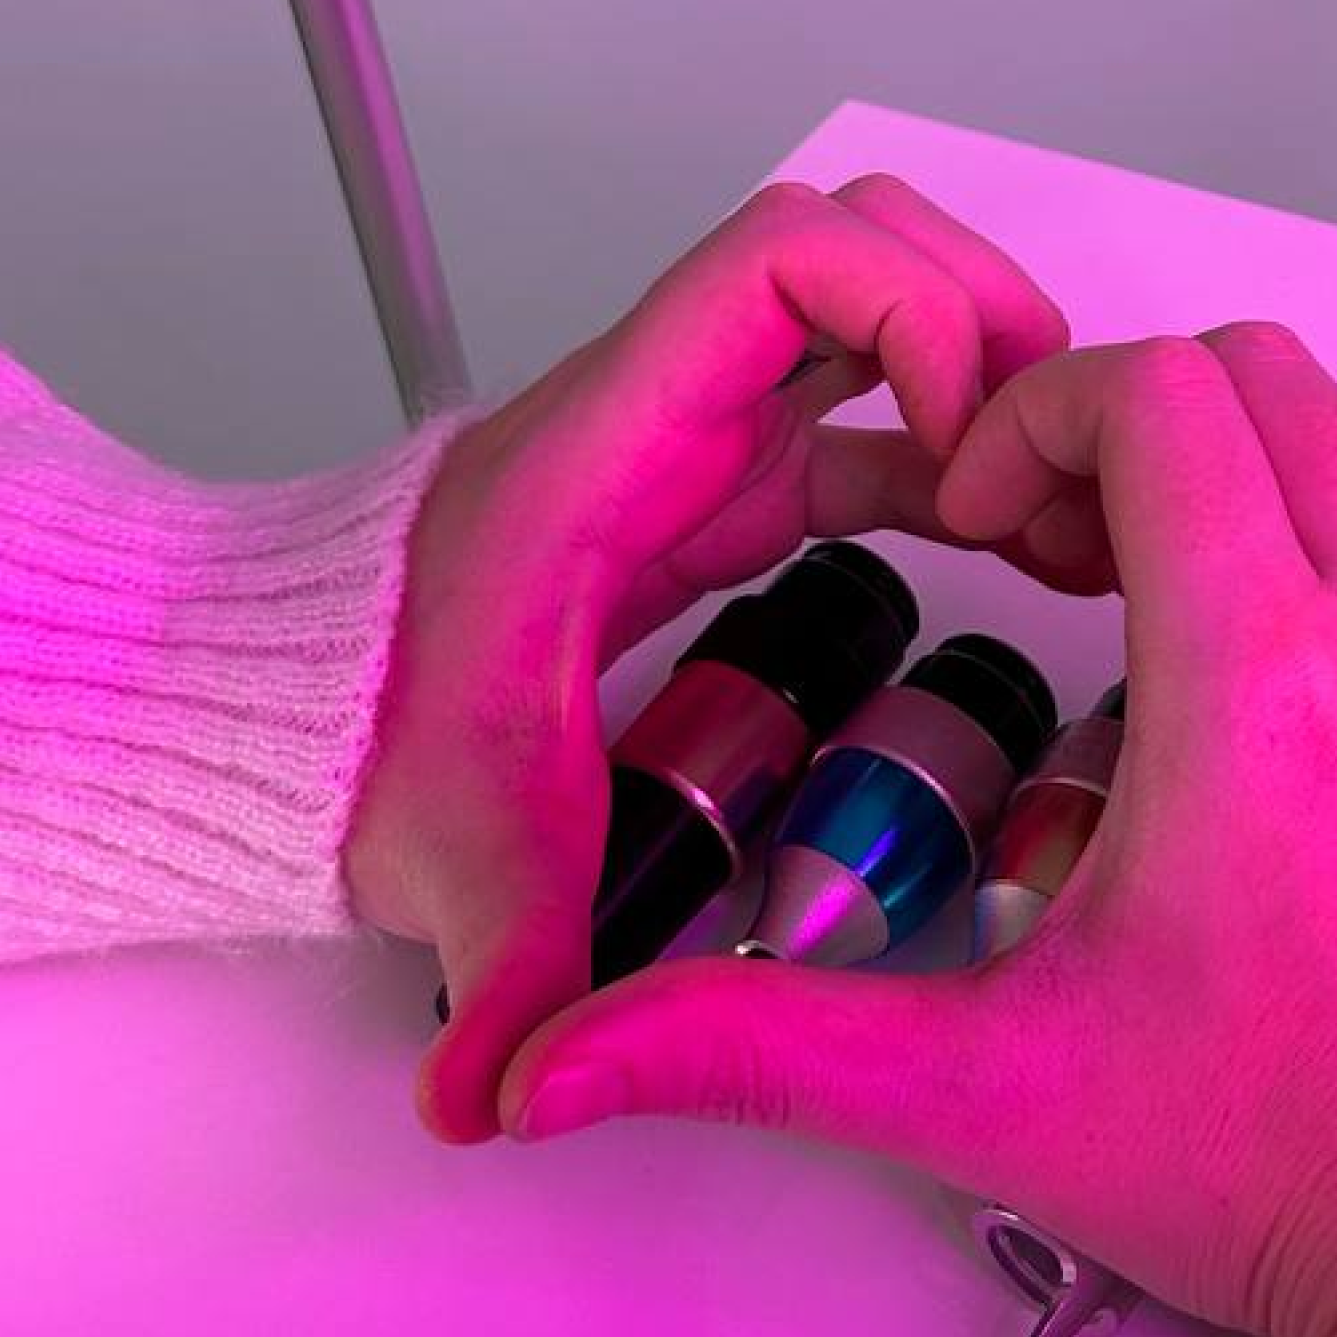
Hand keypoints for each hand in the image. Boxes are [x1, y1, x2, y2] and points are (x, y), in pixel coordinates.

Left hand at [343, 176, 1073, 1144]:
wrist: (294, 697)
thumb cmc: (365, 729)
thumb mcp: (460, 855)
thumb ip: (502, 969)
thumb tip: (499, 1094)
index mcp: (616, 446)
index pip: (787, 261)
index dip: (913, 311)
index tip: (968, 439)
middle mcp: (668, 410)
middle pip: (864, 242)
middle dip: (980, 316)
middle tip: (1041, 449)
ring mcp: (701, 436)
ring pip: (877, 306)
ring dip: (980, 367)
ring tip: (1040, 496)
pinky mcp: (723, 482)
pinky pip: (871, 414)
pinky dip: (953, 445)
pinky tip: (1003, 539)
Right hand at [494, 324, 1336, 1336]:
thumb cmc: (1292, 1167)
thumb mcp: (993, 1096)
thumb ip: (757, 1048)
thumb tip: (559, 1069)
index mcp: (1259, 683)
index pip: (1156, 397)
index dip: (1036, 415)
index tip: (983, 526)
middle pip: (1259, 377)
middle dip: (1127, 418)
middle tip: (1049, 550)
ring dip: (1245, 454)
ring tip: (1155, 584)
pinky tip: (1272, 632)